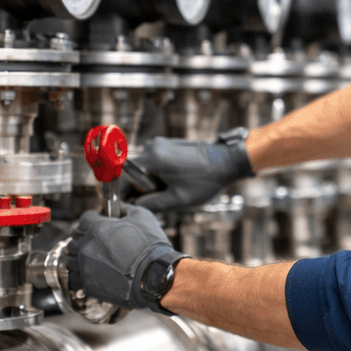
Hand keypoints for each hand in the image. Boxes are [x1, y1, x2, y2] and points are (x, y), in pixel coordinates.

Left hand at [65, 205, 186, 313]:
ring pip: (71, 258)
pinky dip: (80, 275)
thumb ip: (126, 209)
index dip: (93, 220)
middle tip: (98, 242)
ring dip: (80, 257)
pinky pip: (75, 278)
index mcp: (97, 228)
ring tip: (93, 258)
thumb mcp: (142, 217)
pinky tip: (91, 273)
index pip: (84, 219)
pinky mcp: (88, 284)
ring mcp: (86, 266)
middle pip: (75, 238)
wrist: (155, 277)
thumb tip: (120, 208)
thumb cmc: (150, 249)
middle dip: (85, 238)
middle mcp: (87, 247)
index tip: (99, 223)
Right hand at [126, 130, 252, 212]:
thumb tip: (134, 207)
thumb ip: (151, 205)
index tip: (128, 205)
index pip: (124, 177)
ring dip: (150, 183)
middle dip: (139, 189)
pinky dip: (158, 175)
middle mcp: (152, 146)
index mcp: (152, 158)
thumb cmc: (205, 180)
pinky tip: (173, 183)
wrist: (226, 162)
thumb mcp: (177, 199)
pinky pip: (154, 162)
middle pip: (134, 172)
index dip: (124, 193)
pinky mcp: (167, 144)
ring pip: (144, 169)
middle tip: (153, 202)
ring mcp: (160, 143)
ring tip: (168, 192)